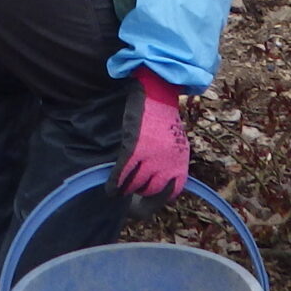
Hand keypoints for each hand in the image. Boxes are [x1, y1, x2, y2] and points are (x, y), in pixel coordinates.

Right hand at [114, 73, 189, 204]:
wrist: (156, 93)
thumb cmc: (162, 117)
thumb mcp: (175, 144)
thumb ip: (171, 164)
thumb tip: (164, 181)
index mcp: (180, 163)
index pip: (171, 192)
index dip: (158, 197)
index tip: (148, 195)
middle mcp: (167, 164)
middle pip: (150, 190)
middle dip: (139, 191)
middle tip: (130, 188)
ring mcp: (151, 157)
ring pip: (135, 185)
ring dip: (126, 188)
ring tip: (119, 188)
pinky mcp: (134, 149)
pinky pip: (123, 174)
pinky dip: (115, 184)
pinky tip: (110, 190)